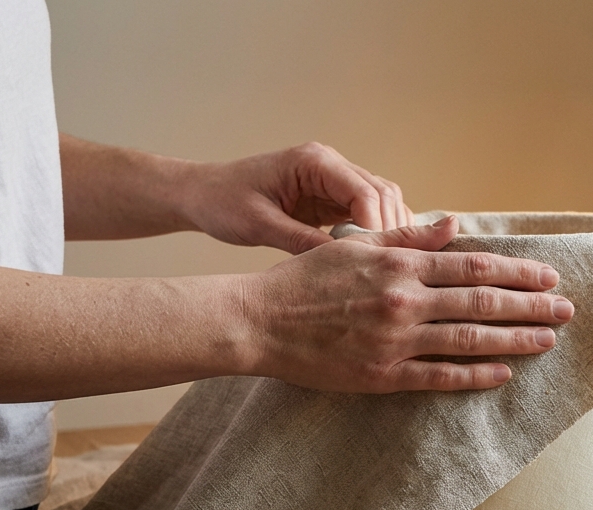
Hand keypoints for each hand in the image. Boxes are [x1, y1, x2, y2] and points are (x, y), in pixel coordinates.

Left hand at [181, 142, 413, 254]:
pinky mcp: (331, 196)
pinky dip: (377, 231)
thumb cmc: (222, 202)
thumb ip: (301, 241)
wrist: (202, 193)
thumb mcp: (259, 225)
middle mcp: (329, 164)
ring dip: (388, 230)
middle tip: (385, 265)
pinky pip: (368, 211)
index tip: (375, 257)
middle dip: (390, 229)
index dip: (377, 225)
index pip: (364, 191)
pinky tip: (373, 255)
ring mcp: (333, 179)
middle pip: (382, 193)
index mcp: (312, 161)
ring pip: (382, 201)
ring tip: (382, 263)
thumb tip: (342, 263)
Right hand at [241, 216, 573, 392]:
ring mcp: (395, 340)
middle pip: (483, 301)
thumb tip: (454, 224)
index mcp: (400, 264)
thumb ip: (408, 236)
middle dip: (531, 305)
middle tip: (567, 309)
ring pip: (470, 339)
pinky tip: (505, 373)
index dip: (518, 271)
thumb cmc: (305, 280)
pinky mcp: (383, 375)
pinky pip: (440, 376)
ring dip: (515, 339)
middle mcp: (404, 300)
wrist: (258, 322)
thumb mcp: (356, 245)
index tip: (549, 276)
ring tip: (549, 339)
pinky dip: (476, 375)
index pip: (474, 265)